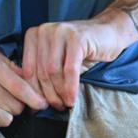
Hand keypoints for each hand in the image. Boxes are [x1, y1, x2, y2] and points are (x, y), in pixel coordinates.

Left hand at [22, 8, 137, 110]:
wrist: (109, 33)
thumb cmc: (83, 51)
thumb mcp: (58, 60)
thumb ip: (43, 74)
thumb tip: (31, 103)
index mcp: (35, 35)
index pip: (27, 69)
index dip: (34, 91)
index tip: (41, 106)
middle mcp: (45, 30)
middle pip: (41, 71)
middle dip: (49, 94)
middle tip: (57, 107)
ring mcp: (60, 32)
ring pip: (52, 71)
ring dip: (59, 92)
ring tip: (66, 103)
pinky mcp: (77, 38)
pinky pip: (69, 69)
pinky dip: (70, 87)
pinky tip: (72, 99)